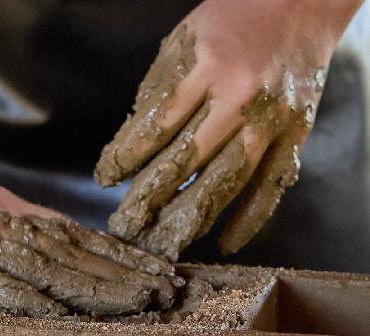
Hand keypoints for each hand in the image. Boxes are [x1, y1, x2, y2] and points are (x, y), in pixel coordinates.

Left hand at [94, 0, 362, 258]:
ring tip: (162, 240)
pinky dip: (249, 219)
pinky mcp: (295, 135)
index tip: (104, 179)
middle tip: (125, 225)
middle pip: (187, 159)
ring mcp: (271, 119)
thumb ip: (158, 92)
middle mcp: (240, 96)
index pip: (155, 124)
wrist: (301, 3)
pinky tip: (223, 242)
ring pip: (226, 179)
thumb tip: (130, 148)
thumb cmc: (230, 21)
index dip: (126, 156)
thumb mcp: (182, 43)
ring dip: (191, 216)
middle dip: (150, 196)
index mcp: (206, 66)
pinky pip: (271, 186)